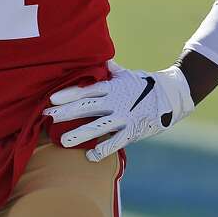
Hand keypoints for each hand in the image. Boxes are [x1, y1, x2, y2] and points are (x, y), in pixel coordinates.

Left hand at [44, 60, 194, 161]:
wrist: (170, 95)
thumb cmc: (144, 84)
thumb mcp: (126, 74)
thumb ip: (111, 70)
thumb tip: (101, 60)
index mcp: (111, 87)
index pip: (85, 90)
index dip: (68, 94)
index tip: (51, 99)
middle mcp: (114, 101)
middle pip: (86, 107)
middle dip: (66, 112)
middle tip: (48, 117)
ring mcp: (123, 116)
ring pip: (98, 126)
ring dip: (80, 134)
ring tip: (63, 141)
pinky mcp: (132, 130)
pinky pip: (116, 142)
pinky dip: (103, 149)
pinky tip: (90, 156)